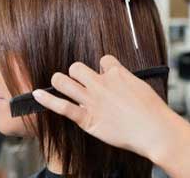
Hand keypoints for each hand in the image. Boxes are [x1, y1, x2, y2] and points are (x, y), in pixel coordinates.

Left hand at [32, 55, 174, 159]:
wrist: (153, 129)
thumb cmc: (152, 111)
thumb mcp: (141, 86)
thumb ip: (125, 80)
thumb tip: (118, 77)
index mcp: (117, 73)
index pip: (103, 60)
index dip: (102, 67)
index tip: (104, 75)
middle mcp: (102, 83)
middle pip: (77, 67)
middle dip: (76, 72)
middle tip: (79, 81)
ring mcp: (92, 99)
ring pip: (65, 81)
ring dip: (59, 81)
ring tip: (58, 82)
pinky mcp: (87, 118)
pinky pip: (61, 106)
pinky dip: (46, 100)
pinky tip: (36, 95)